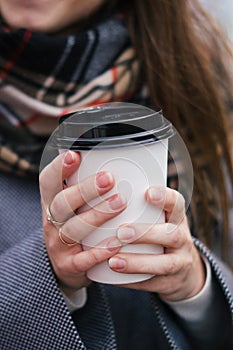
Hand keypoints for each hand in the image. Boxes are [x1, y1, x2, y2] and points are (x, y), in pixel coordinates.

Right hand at [39, 151, 125, 291]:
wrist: (65, 267)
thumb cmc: (75, 227)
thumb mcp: (72, 207)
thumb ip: (84, 186)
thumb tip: (112, 157)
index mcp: (51, 203)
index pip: (47, 182)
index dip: (59, 168)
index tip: (74, 154)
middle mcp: (51, 222)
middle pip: (62, 203)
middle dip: (85, 190)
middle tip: (109, 178)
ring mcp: (58, 245)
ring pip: (73, 228)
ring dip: (97, 215)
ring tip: (120, 203)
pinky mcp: (69, 266)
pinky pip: (83, 259)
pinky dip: (100, 250)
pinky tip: (117, 242)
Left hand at [108, 187, 205, 301]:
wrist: (183, 272)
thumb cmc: (161, 236)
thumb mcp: (161, 220)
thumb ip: (142, 208)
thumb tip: (105, 190)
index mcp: (177, 219)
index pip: (177, 204)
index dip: (165, 197)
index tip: (147, 193)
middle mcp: (182, 239)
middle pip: (171, 235)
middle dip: (145, 233)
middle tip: (121, 232)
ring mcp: (180, 262)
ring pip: (164, 264)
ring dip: (137, 262)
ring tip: (113, 261)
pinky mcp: (171, 283)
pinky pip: (152, 284)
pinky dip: (131, 281)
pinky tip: (112, 277)